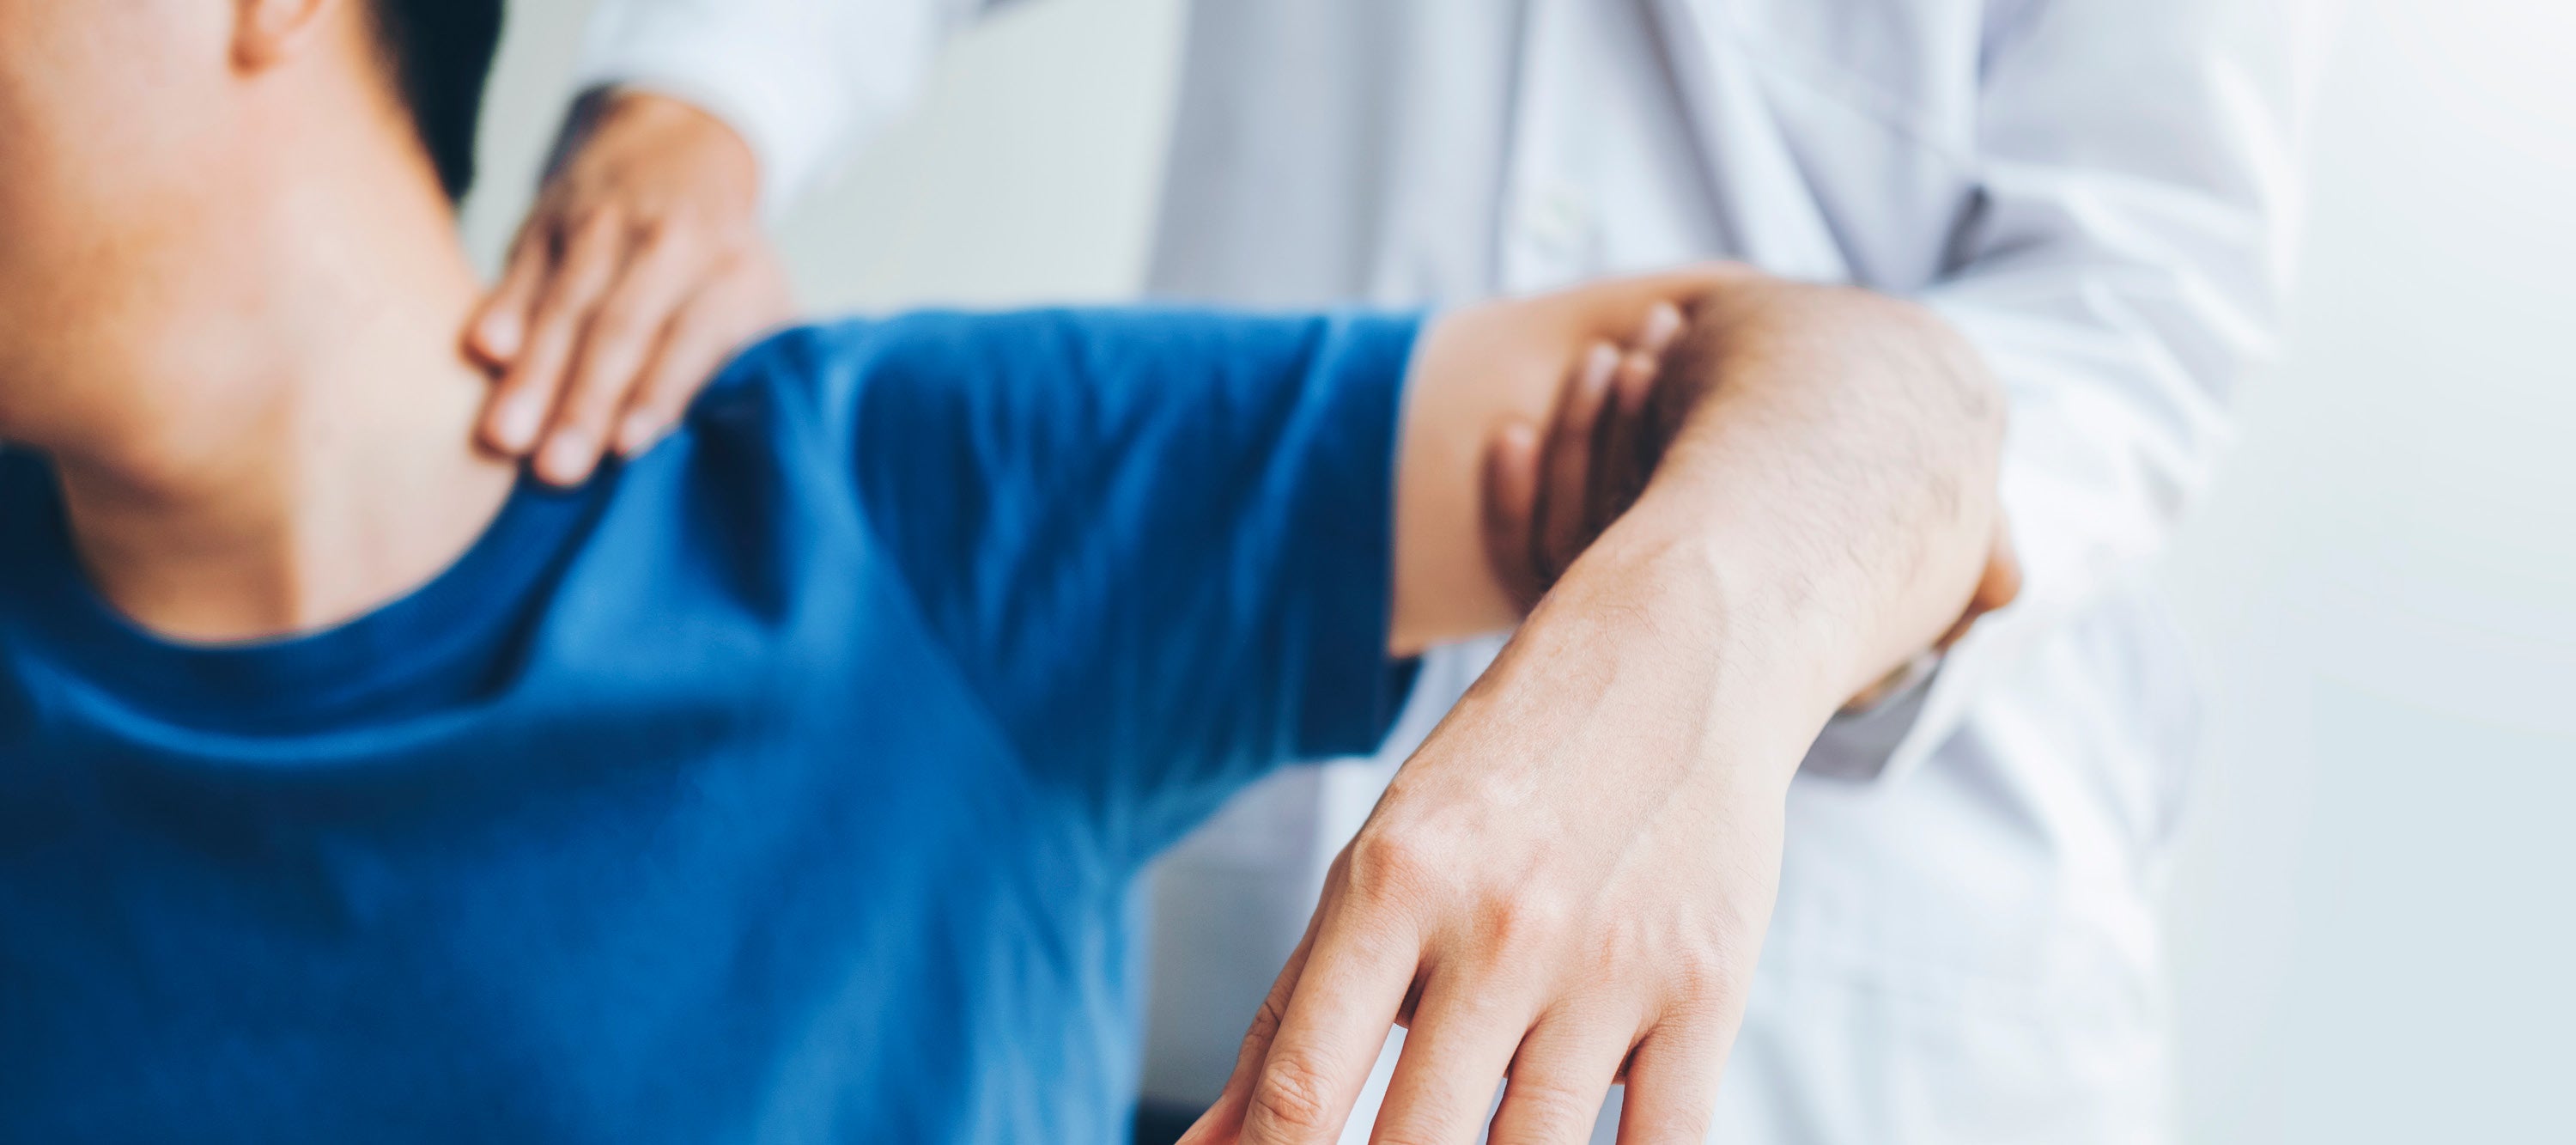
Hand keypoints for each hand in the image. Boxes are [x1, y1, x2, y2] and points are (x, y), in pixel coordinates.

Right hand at [467, 90, 793, 485]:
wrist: (680, 142)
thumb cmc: (725, 257)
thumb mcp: (762, 294)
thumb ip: (753, 357)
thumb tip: (746, 442)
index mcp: (729, 269)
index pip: (694, 334)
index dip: (661, 389)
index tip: (627, 447)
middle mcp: (668, 243)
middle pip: (622, 327)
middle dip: (585, 400)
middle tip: (556, 469)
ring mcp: (602, 228)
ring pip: (566, 304)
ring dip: (535, 373)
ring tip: (505, 437)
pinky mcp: (547, 221)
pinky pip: (523, 270)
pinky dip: (503, 309)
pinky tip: (482, 353)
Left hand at [1188, 273, 2007, 1144]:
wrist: (1676, 658)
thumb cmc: (1499, 781)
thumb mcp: (1377, 867)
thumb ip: (1288, 1019)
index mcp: (1392, 884)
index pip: (1303, 1087)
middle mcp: (1497, 924)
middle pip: (1413, 1144)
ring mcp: (1608, 962)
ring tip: (1467, 1139)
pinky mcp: (1707, 987)